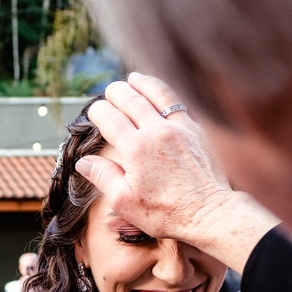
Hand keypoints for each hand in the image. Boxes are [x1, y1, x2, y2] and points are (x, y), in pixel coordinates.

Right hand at [75, 73, 278, 273]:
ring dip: (142, 83)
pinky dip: (166, 93)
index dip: (99, 111)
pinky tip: (161, 93)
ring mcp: (179, 128)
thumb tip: (83, 162)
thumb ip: (103, 177)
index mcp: (135, 149)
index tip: (94, 111)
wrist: (209, 213)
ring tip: (133, 78)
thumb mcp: (124, 201)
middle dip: (117, 92)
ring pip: (157, 94)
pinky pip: (179, 103)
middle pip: (132, 100)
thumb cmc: (166, 213)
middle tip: (109, 90)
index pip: (110, 118)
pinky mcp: (197, 130)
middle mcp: (156, 132)